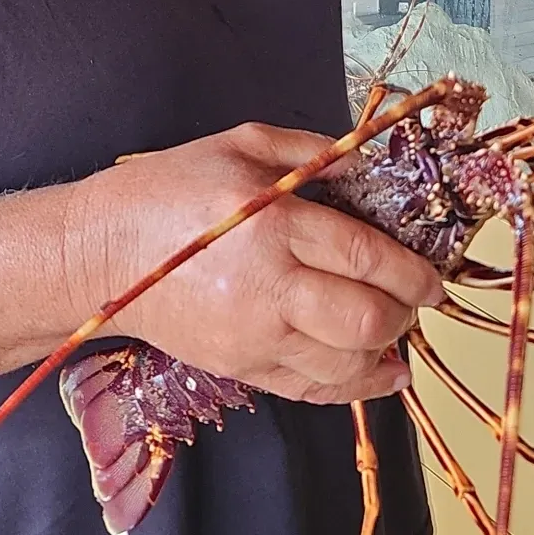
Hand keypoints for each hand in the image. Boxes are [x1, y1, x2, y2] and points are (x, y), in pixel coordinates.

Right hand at [74, 123, 443, 405]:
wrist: (99, 253)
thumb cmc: (168, 189)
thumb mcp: (240, 144)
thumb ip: (313, 152)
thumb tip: (373, 169)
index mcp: (273, 224)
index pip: (365, 258)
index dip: (413, 272)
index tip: (435, 276)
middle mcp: (269, 287)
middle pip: (365, 319)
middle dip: (406, 312)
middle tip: (415, 297)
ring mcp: (254, 336)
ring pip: (346, 364)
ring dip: (386, 350)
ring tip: (396, 327)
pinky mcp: (240, 368)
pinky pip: (312, 390)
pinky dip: (356, 386)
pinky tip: (382, 372)